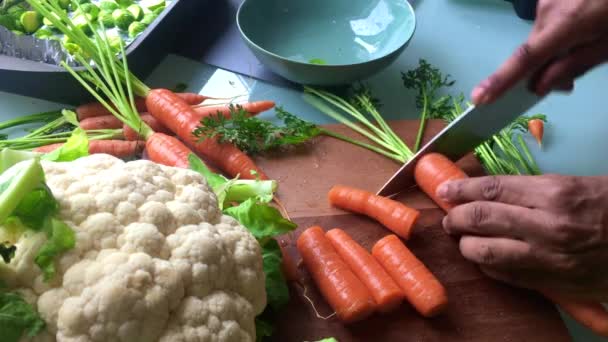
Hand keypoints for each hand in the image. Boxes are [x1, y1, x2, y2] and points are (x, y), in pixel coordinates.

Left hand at [437, 174, 607, 300]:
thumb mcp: (573, 184)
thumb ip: (529, 190)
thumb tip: (487, 193)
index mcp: (553, 193)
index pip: (490, 189)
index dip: (460, 190)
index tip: (444, 192)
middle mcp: (546, 226)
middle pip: (481, 219)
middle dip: (455, 218)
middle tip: (449, 217)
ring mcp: (549, 258)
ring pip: (487, 253)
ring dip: (466, 245)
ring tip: (463, 239)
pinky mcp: (554, 283)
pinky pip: (507, 276)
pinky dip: (488, 267)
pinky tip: (484, 259)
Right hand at [472, 0, 607, 103]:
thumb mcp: (607, 46)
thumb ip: (573, 66)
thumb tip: (539, 86)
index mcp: (564, 26)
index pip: (525, 59)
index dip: (501, 80)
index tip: (479, 98)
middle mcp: (547, 10)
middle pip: (534, 49)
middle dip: (546, 67)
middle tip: (568, 83)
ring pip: (542, 36)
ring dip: (555, 46)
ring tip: (586, 39)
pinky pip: (548, 20)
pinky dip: (559, 30)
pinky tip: (581, 23)